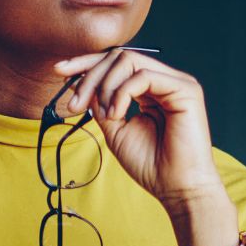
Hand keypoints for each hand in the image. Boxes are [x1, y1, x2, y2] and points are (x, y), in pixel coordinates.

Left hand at [55, 48, 225, 212]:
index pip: (115, 63)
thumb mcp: (114, 128)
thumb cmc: (150, 164)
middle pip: (119, 57)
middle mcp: (164, 80)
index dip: (86, 63)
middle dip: (89, 75)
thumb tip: (78, 81)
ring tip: (103, 115)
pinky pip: (144, 76)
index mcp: (149, 89)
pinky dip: (121, 93)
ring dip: (104, 85)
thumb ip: (99, 103)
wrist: (175, 188)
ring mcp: (176, 83)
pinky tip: (116, 114)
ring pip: (129, 61)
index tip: (59, 71)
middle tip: (73, 104)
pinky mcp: (186, 89)